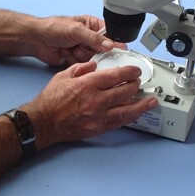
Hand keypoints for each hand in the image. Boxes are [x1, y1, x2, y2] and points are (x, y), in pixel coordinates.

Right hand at [24, 60, 157, 147]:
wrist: (43, 122)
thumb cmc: (50, 100)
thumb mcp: (63, 76)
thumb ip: (81, 68)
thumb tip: (95, 66)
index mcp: (87, 84)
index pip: (115, 75)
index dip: (129, 72)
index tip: (135, 71)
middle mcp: (95, 100)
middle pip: (125, 91)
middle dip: (135, 85)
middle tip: (139, 82)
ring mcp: (98, 116)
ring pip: (127, 109)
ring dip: (141, 104)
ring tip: (151, 101)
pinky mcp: (98, 128)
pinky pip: (119, 122)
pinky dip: (130, 117)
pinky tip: (137, 113)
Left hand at [30, 15, 116, 66]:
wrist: (36, 40)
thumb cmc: (54, 28)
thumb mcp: (76, 30)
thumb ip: (94, 38)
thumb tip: (110, 45)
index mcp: (92, 26)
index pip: (110, 35)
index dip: (114, 43)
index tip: (116, 51)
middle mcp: (90, 38)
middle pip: (103, 50)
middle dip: (92, 51)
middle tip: (82, 47)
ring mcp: (83, 49)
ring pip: (93, 59)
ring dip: (81, 55)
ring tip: (71, 49)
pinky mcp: (76, 60)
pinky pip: (83, 65)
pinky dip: (75, 61)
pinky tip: (67, 54)